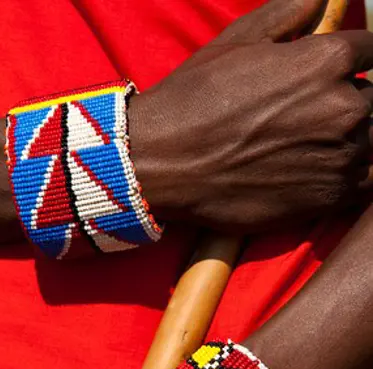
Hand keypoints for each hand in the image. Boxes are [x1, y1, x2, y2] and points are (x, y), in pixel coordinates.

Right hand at [129, 0, 372, 233]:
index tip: (342, 73)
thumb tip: (323, 0)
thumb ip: (291, 12)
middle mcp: (345, 107)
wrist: (166, 163)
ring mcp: (342, 157)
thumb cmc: (195, 100)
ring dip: (356, 141)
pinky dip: (357, 176)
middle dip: (353, 103)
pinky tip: (331, 172)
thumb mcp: (239, 40)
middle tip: (314, 117)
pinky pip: (368, 184)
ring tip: (318, 147)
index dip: (356, 60)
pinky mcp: (330, 198)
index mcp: (328, 59)